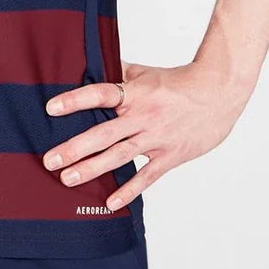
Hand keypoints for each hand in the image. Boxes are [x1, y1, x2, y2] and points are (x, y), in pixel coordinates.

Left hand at [42, 60, 251, 209]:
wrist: (218, 93)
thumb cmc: (179, 81)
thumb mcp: (146, 72)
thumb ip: (119, 73)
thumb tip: (92, 65)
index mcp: (135, 93)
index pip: (101, 94)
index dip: (76, 101)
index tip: (51, 109)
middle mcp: (143, 116)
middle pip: (103, 133)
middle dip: (74, 148)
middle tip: (50, 160)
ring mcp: (156, 138)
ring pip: (119, 156)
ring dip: (92, 169)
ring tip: (67, 179)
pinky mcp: (171, 156)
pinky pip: (147, 176)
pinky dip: (129, 190)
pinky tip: (110, 203)